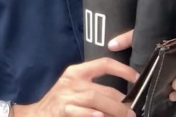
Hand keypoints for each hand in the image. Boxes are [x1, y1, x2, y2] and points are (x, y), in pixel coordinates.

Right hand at [15, 58, 137, 116]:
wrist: (39, 114)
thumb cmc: (61, 101)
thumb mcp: (74, 88)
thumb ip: (95, 89)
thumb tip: (122, 98)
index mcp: (77, 72)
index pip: (103, 64)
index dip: (123, 70)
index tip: (137, 78)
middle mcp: (72, 81)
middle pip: (103, 88)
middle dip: (122, 101)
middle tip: (133, 111)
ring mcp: (67, 96)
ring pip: (94, 98)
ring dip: (114, 109)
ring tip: (127, 116)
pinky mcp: (63, 110)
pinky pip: (80, 111)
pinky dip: (92, 114)